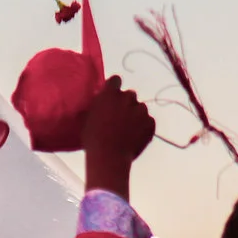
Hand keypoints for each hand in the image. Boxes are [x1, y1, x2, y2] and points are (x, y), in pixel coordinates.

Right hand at [82, 76, 156, 198]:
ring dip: (135, 114)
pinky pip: (148, 121)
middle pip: (129, 95)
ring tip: (127, 130)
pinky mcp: (150, 123)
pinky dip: (143, 126)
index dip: (114, 87)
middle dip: (125, 103)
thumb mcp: (87, 118)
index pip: (115, 80)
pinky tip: (134, 137)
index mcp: (110, 94)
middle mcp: (128, 98)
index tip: (111, 96)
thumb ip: (96, 106)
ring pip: (140, 108)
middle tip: (118, 117)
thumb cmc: (93, 138)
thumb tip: (98, 102)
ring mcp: (141, 110)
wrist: (109, 157)